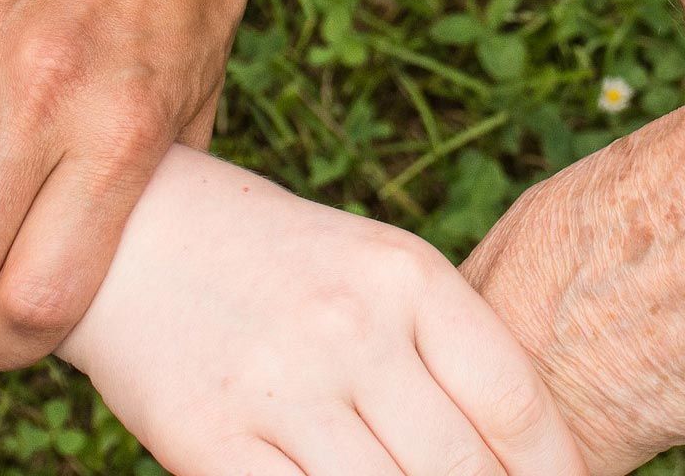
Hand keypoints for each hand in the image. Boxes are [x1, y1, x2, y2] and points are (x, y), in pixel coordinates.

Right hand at [62, 146, 585, 474]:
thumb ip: (442, 347)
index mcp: (405, 274)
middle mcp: (349, 326)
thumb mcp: (373, 267)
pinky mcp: (208, 438)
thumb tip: (522, 453)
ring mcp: (278, 386)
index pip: (513, 400)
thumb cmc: (278, 261)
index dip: (554, 471)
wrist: (130, 233)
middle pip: (459, 467)